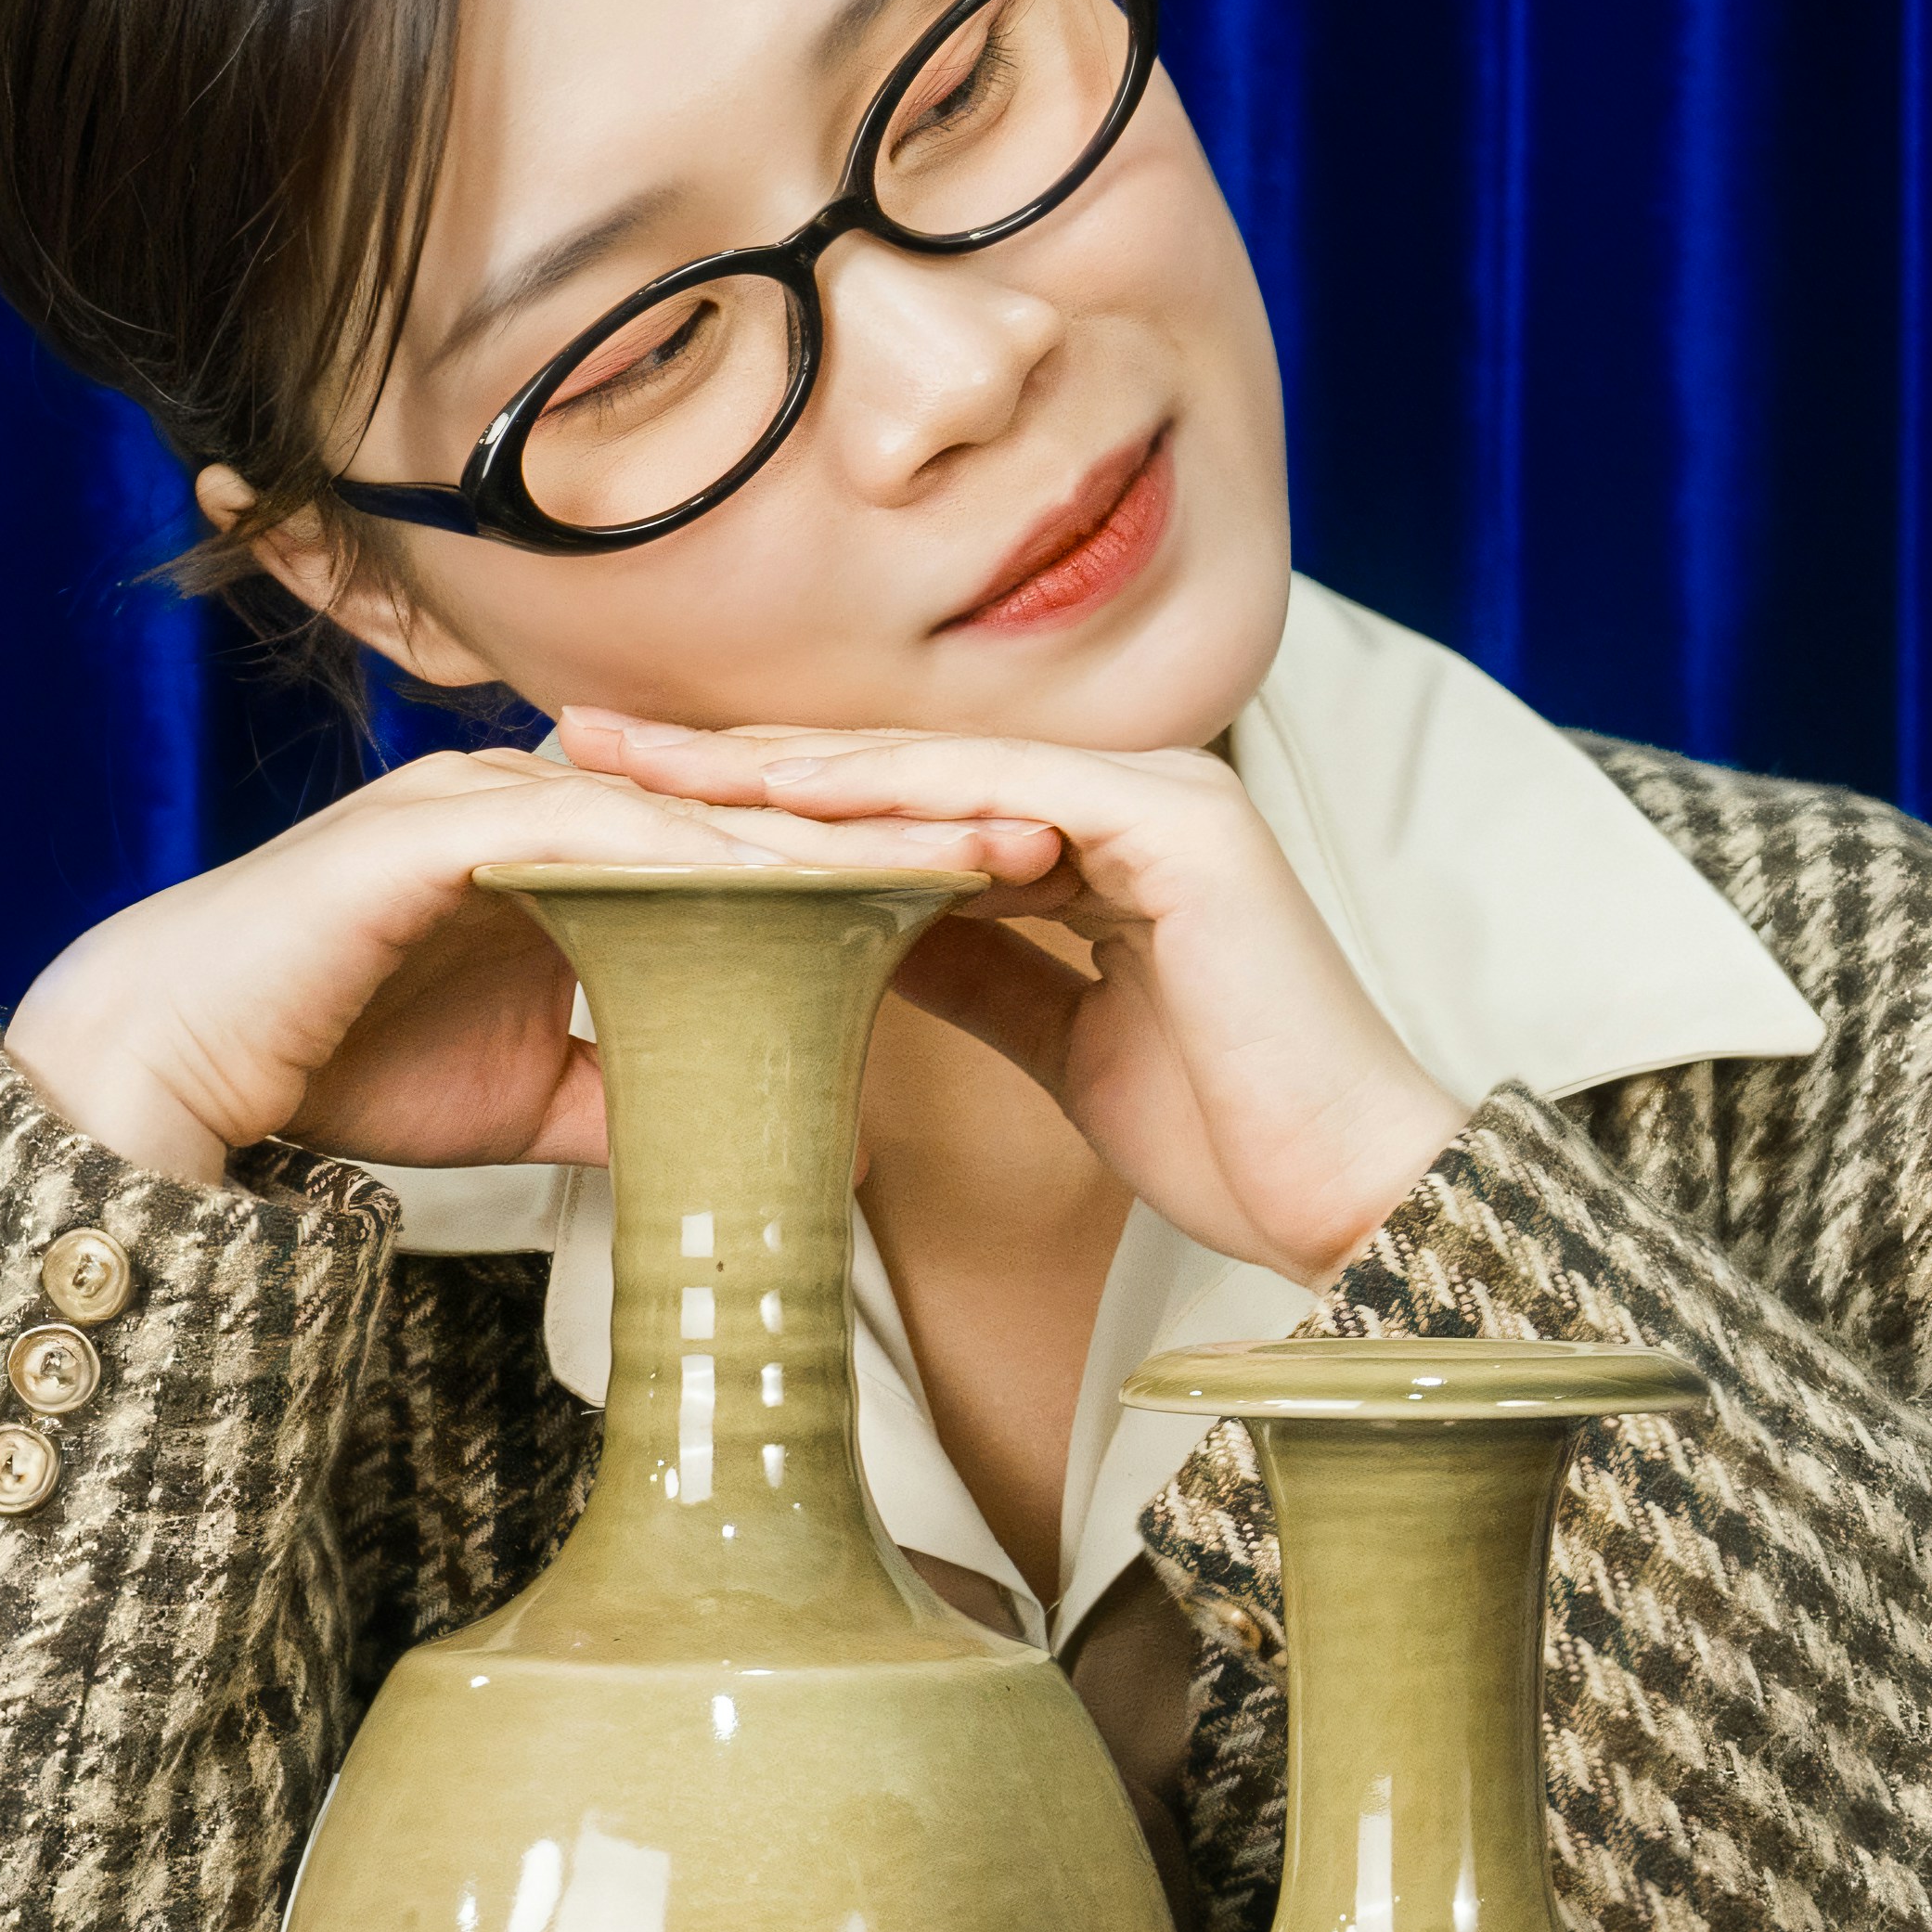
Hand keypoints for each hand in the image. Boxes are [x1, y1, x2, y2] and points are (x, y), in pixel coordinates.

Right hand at [1, 748, 1048, 1188]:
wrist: (171, 1072)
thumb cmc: (336, 1065)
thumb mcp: (532, 1098)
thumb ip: (635, 1094)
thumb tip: (753, 1134)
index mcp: (580, 846)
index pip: (762, 842)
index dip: (887, 859)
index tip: (1016, 889)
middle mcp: (544, 798)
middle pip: (752, 803)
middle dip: (895, 821)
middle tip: (1042, 838)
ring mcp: (485, 798)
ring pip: (691, 807)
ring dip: (825, 831)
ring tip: (957, 854)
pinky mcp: (428, 832)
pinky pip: (585, 835)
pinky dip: (689, 860)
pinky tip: (788, 886)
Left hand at [545, 713, 1470, 1278]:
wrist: (1348, 1193)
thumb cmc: (1229, 1133)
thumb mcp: (1062, 1040)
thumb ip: (973, 972)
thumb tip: (852, 948)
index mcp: (1108, 831)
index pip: (907, 798)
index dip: (768, 796)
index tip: (634, 799)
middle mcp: (1131, 788)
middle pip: (896, 762)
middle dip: (734, 757)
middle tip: (583, 739)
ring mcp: (1158, 792)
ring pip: (927, 765)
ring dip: (772, 765)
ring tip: (634, 760)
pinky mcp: (1173, 824)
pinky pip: (991, 797)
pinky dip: (875, 802)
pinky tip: (763, 805)